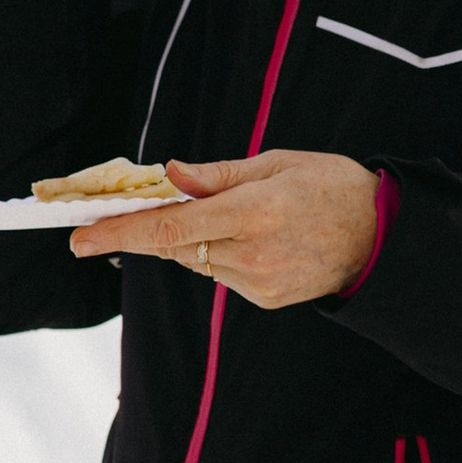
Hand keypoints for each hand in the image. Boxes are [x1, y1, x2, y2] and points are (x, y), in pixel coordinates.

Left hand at [72, 151, 381, 306]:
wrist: (381, 237)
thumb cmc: (329, 186)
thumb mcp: (276, 163)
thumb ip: (217, 175)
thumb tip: (169, 174)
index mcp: (253, 212)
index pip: (169, 227)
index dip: (119, 234)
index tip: (80, 237)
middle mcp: (252, 253)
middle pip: (175, 246)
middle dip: (145, 230)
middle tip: (111, 218)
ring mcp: (258, 282)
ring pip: (197, 260)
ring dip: (189, 238)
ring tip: (223, 214)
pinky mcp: (265, 299)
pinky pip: (222, 274)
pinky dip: (219, 253)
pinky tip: (251, 237)